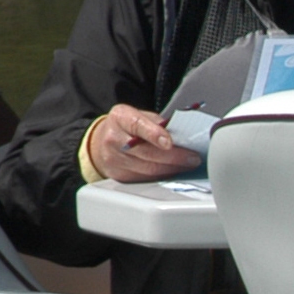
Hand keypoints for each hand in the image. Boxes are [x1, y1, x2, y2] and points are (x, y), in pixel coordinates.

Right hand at [86, 104, 201, 182]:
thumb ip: (158, 124)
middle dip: (174, 156)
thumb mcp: (140, 116)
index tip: (169, 142)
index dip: (154, 134)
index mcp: (120, 117)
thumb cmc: (127, 127)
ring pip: (148, 168)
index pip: (137, 125)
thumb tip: (184, 135)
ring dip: (172, 168)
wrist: (101, 142)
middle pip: (146, 152)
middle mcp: (113, 138)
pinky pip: (145, 178)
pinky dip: (163, 175)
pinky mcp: (118, 175)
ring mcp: (114, 159)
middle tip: (193, 158)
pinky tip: (173, 170)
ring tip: (188, 164)